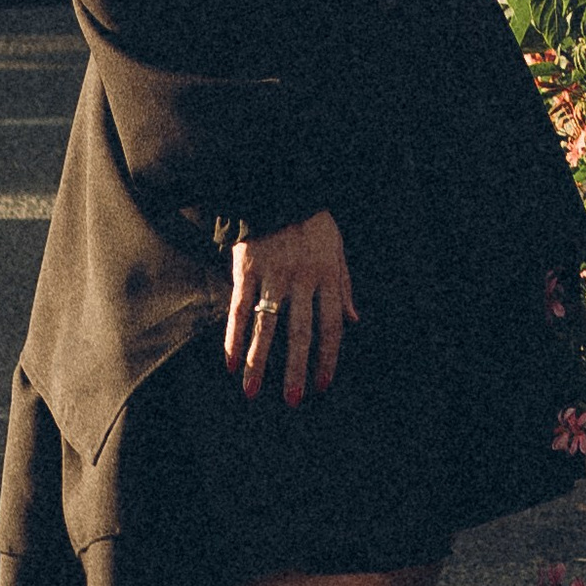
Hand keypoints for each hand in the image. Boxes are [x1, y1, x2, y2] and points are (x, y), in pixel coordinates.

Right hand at [224, 208, 355, 407]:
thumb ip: (344, 285)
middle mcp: (301, 281)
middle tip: (293, 400)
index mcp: (326, 277)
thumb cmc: (311, 221)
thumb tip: (355, 319)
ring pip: (266, 327)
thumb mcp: (337, 248)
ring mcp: (272, 276)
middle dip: (296, 370)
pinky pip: (238, 309)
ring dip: (259, 362)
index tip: (323, 385)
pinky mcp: (246, 270)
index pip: (331, 325)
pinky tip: (230, 362)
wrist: (278, 186)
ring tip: (252, 392)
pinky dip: (233, 337)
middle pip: (300, 333)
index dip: (328, 357)